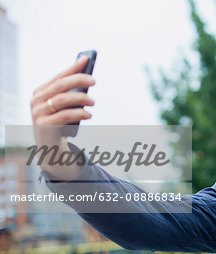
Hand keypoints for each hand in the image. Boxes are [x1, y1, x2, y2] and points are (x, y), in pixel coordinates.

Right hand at [30, 56, 95, 178]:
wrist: (51, 146)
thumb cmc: (61, 122)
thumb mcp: (65, 106)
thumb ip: (72, 92)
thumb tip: (88, 77)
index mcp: (41, 92)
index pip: (59, 76)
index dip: (73, 68)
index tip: (86, 59)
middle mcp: (36, 101)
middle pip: (60, 86)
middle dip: (79, 80)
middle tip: (94, 80)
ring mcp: (38, 114)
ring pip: (62, 100)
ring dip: (81, 98)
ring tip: (93, 102)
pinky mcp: (43, 126)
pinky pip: (63, 116)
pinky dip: (79, 113)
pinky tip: (89, 114)